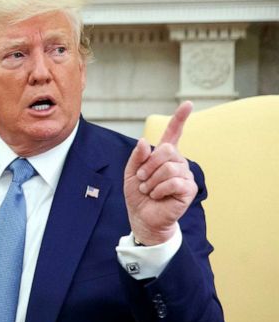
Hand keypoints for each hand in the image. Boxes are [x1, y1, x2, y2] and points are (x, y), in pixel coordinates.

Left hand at [124, 101, 197, 244]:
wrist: (142, 217)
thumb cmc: (138, 195)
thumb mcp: (131, 173)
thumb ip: (137, 157)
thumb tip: (145, 141)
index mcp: (164, 156)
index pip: (174, 133)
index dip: (180, 118)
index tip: (188, 104)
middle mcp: (177, 162)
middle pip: (166, 150)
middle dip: (148, 165)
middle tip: (142, 179)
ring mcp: (185, 174)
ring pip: (168, 167)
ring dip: (152, 181)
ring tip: (149, 190)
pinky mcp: (189, 189)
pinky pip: (174, 181)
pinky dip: (159, 189)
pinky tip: (157, 196)